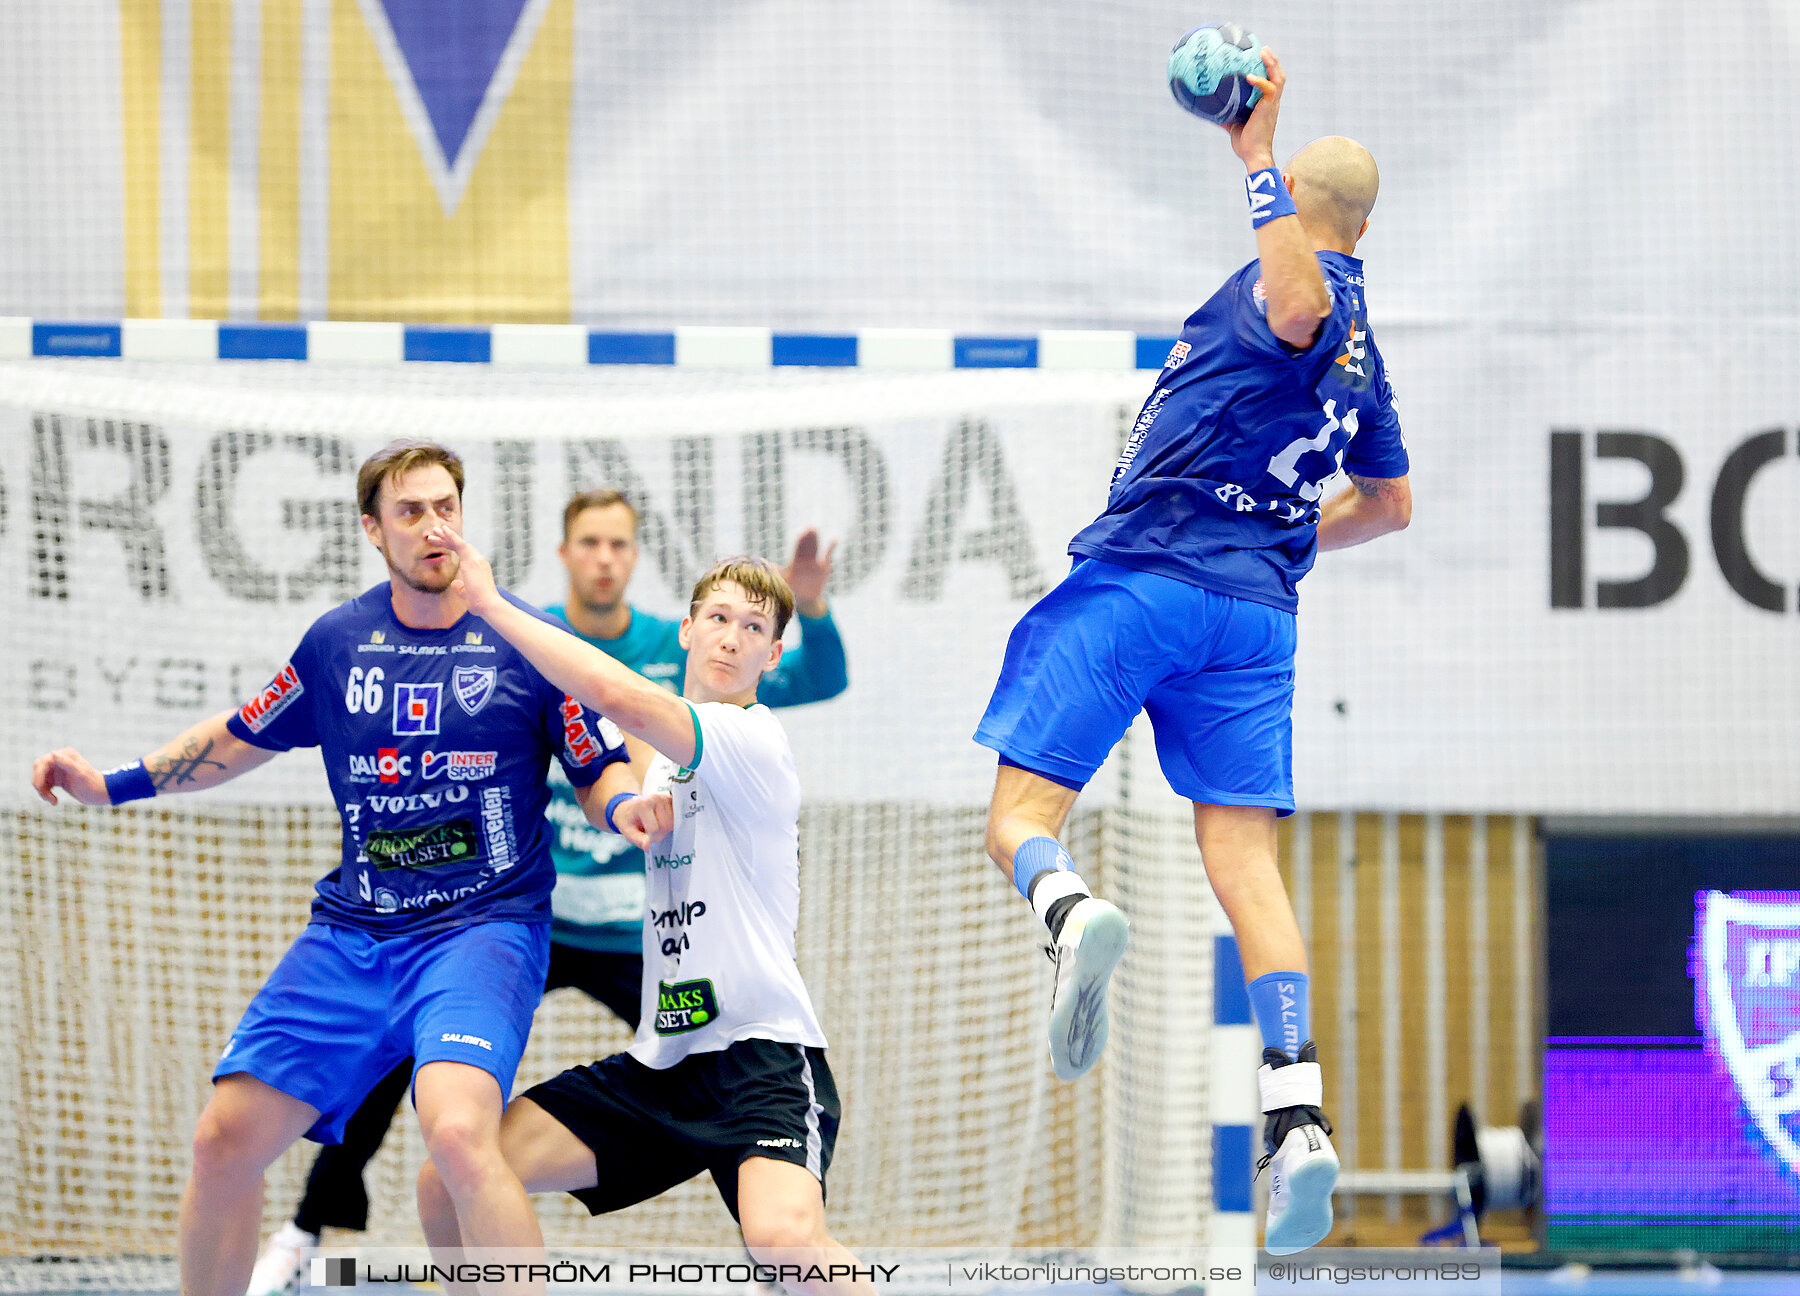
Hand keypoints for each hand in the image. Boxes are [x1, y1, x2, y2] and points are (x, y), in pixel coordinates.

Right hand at [32, 748, 108, 805]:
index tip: (39, 787)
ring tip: (53, 801)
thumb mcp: (80, 774)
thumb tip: (53, 753)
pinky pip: (44, 785)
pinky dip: (45, 793)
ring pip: (40, 778)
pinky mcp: (58, 779)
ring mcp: (58, 769)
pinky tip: (54, 801)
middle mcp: (61, 759)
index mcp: (66, 755)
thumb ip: (67, 764)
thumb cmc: (93, 784)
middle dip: (39, 783)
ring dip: (42, 791)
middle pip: (39, 769)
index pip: (44, 762)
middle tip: (44, 796)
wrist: (101, 794)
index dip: (39, 774)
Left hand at [424, 525, 499, 614]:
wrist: (488, 604)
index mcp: (479, 567)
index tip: (440, 544)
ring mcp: (476, 559)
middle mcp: (479, 560)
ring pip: (459, 543)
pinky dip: (451, 536)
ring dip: (446, 536)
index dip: (451, 547)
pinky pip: (459, 544)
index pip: (464, 553)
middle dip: (446, 540)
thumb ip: (461, 588)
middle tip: (433, 534)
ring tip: (434, 530)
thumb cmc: (480, 603)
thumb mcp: (468, 594)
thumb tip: (454, 583)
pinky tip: (443, 530)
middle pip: (461, 546)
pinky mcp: (471, 559)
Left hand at [613, 792, 674, 847]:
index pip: (655, 828)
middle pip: (666, 825)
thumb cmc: (627, 819)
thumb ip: (638, 839)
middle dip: (659, 834)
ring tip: (655, 826)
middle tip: (649, 833)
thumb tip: (647, 847)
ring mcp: (665, 798)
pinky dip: (671, 823)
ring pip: (673, 822)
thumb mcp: (627, 831)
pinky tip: (662, 822)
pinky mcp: (671, 800)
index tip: (645, 837)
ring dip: (665, 829)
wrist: (628, 807)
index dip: (651, 838)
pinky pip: (677, 816)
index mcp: (643, 805)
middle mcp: (656, 798)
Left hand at [783, 529, 836, 616]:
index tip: (801, 534)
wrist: (805, 599)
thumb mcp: (784, 582)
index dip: (800, 542)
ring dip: (816, 539)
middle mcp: (806, 560)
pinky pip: (828, 556)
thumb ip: (779, 573)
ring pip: (816, 548)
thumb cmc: (792, 590)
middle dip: (809, 537)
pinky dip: (831, 547)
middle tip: (810, 527)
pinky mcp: (824, 567)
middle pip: (807, 546)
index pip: (798, 549)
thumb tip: (771, 565)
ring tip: (816, 528)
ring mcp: (815, 562)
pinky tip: (835, 539)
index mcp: (796, 562)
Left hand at [1225, 46, 1284, 169]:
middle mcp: (1272, 102)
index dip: (1268, 69)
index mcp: (1267, 104)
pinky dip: (1260, 81)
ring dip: (1272, 63)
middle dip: (1273, 60)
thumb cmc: (1245, 143)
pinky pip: (1269, 90)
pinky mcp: (1269, 109)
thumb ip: (1224, 115)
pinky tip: (1249, 76)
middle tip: (1264, 48)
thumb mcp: (1232, 125)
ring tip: (1263, 51)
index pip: (1271, 82)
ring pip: (1279, 78)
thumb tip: (1208, 109)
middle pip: (1278, 76)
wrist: (1253, 155)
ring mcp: (1272, 104)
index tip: (1260, 56)